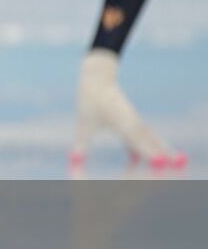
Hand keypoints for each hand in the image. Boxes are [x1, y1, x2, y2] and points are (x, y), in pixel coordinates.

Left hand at [74, 48, 184, 168]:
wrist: (98, 81)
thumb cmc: (91, 100)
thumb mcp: (84, 123)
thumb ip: (82, 144)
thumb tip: (74, 160)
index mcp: (122, 122)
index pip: (139, 142)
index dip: (149, 153)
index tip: (159, 164)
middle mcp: (133, 123)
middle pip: (152, 142)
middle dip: (162, 156)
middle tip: (174, 168)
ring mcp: (136, 122)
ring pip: (152, 139)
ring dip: (161, 151)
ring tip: (175, 164)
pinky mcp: (134, 122)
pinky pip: (145, 138)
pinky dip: (149, 147)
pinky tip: (141, 162)